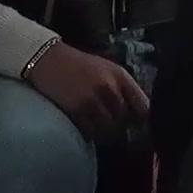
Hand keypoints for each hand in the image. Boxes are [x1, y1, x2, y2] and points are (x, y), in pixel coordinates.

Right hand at [24, 40, 149, 141]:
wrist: (49, 60)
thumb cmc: (80, 65)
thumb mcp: (108, 70)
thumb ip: (124, 88)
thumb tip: (139, 114)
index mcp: (121, 76)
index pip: (143, 106)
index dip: (142, 119)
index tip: (138, 124)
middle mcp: (110, 88)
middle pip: (126, 120)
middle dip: (122, 125)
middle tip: (115, 126)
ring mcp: (94, 100)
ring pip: (110, 128)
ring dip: (107, 131)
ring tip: (101, 127)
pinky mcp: (77, 110)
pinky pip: (92, 131)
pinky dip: (92, 132)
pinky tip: (88, 126)